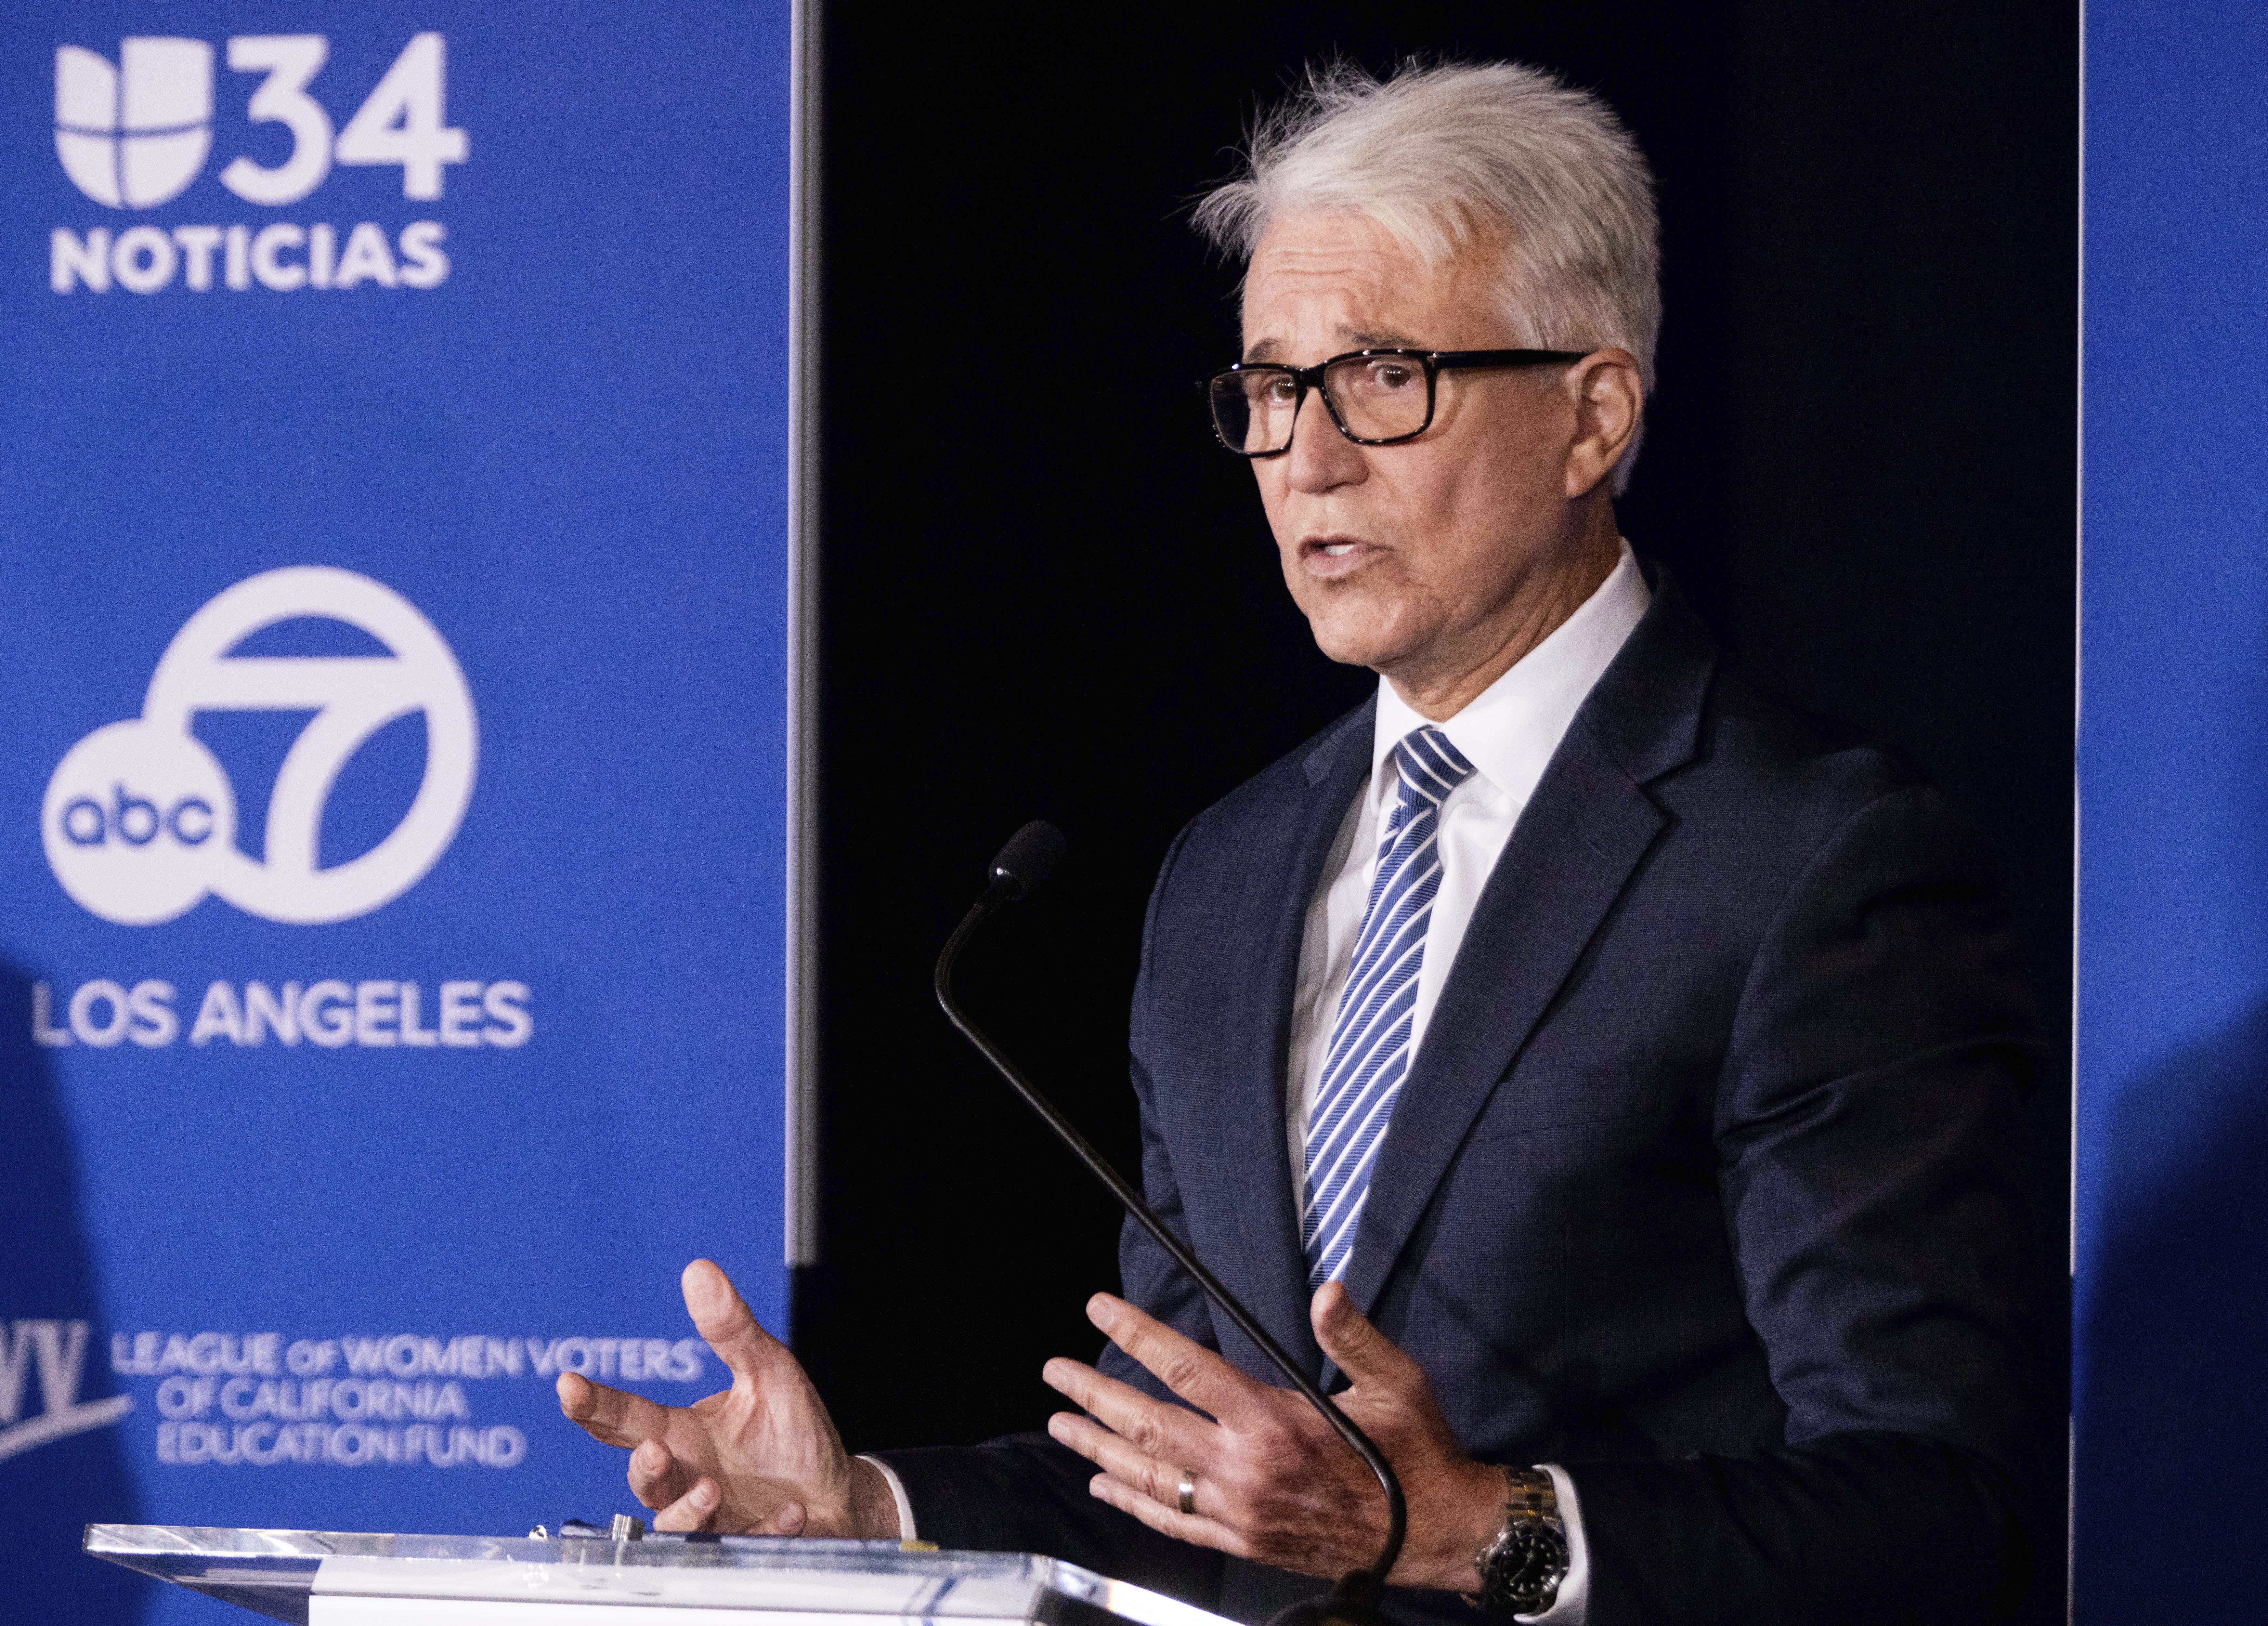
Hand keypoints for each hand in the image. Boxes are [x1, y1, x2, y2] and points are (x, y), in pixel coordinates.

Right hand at [556, 1258, 898, 1537]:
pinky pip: (745, 1541)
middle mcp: (689, 1477)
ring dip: (688, 1508)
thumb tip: (699, 1271)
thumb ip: (731, 1329)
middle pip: (642, 1478)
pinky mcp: (749, 1542)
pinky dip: (765, 1528)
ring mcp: (714, 1517)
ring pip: (677, 1522)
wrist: (835, 1491)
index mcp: (683, 1435)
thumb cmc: (792, 1433)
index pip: (625, 1418)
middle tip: (654, 1451)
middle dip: (643, 1468)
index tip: (569, 1384)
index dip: (593, 1404)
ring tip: (713, 1489)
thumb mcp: (769, 1369)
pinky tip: (789, 1513)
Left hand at [1041, 1282, 1503, 1588]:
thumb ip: (1352, 1335)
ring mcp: (1238, 1511)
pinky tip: (1104, 1487)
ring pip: (1149, 1476)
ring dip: (1097, 1449)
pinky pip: (1173, 1522)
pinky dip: (1132, 1503)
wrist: (1431, 1534)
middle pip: (1148, 1424)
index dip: (1136, 1333)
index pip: (1184, 1367)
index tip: (1099, 1307)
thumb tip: (1327, 1290)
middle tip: (1055, 1371)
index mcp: (1272, 1420)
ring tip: (1060, 1423)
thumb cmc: (1414, 1452)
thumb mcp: (1396, 1381)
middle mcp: (1244, 1468)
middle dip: (1094, 1393)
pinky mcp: (1243, 1541)